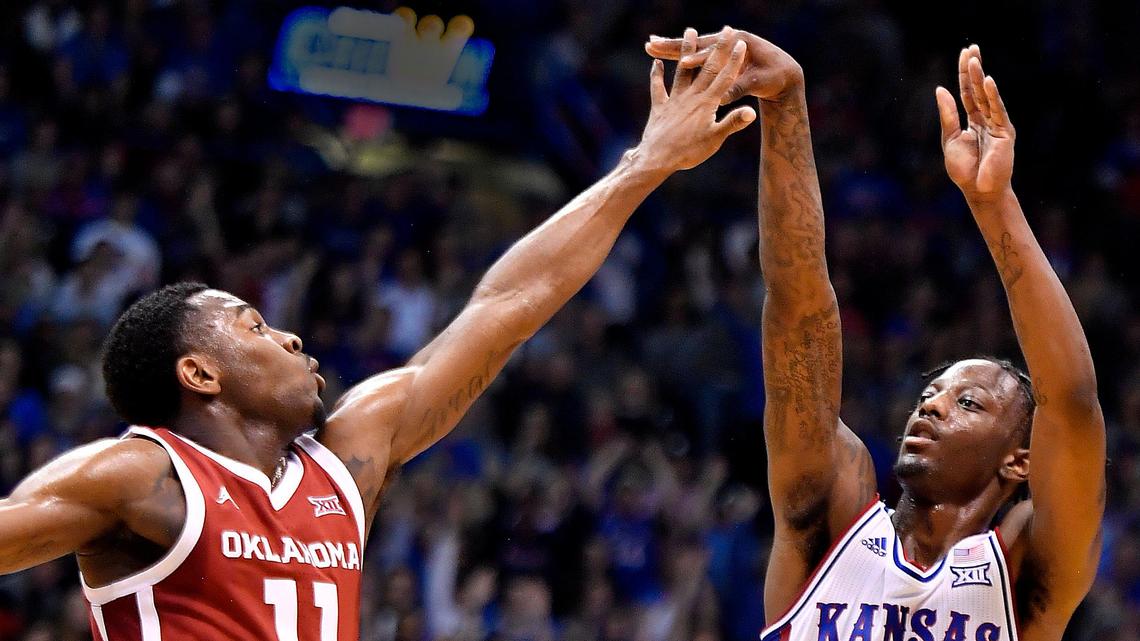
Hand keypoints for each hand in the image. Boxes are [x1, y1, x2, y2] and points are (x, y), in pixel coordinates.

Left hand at [635, 28, 755, 172]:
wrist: (657, 159)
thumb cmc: (689, 152)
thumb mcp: (715, 139)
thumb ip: (732, 123)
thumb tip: (753, 112)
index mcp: (707, 103)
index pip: (724, 78)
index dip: (734, 60)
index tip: (741, 43)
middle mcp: (691, 97)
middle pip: (706, 68)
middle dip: (718, 48)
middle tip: (725, 30)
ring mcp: (674, 100)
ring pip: (682, 71)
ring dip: (687, 50)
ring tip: (691, 31)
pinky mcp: (659, 107)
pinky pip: (657, 87)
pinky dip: (656, 74)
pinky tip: (656, 62)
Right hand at [644, 27, 803, 103]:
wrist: (783, 73)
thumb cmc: (773, 77)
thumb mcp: (758, 83)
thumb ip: (741, 89)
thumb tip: (728, 98)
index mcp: (736, 48)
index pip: (713, 56)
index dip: (699, 60)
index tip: (684, 64)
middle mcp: (723, 46)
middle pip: (695, 47)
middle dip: (674, 47)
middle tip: (652, 42)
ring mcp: (717, 51)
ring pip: (689, 51)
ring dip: (670, 49)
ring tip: (649, 44)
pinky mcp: (714, 58)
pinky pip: (691, 60)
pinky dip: (675, 59)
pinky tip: (657, 58)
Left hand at [936, 45, 1014, 201]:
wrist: (978, 190)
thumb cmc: (964, 169)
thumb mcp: (950, 138)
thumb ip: (948, 115)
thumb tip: (940, 89)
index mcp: (973, 121)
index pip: (968, 92)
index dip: (965, 74)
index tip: (964, 54)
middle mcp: (986, 119)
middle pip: (978, 89)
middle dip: (974, 69)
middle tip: (972, 48)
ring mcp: (997, 124)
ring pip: (987, 96)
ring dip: (981, 77)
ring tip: (975, 59)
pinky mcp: (1005, 132)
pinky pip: (998, 110)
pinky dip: (993, 96)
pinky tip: (988, 81)